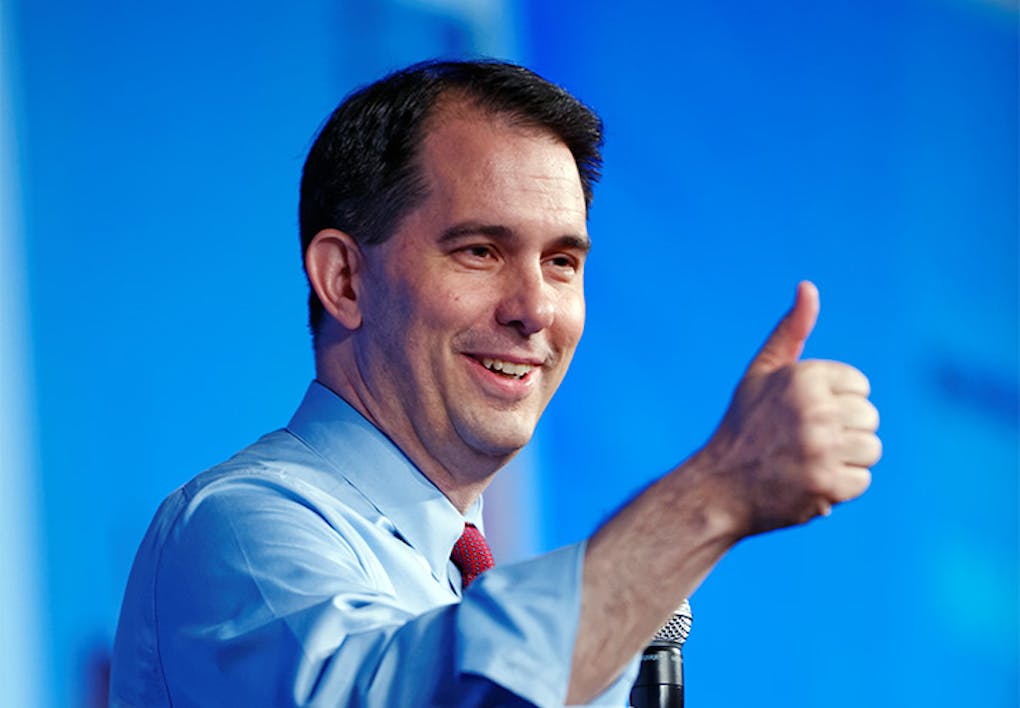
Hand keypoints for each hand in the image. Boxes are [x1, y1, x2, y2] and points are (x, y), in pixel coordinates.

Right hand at [704, 281, 881, 537]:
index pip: (860, 387)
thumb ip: (790, 331)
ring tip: (807, 463)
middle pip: (870, 419)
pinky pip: (861, 482)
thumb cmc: (743, 428)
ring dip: (844, 461)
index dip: (835, 404)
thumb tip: (808, 286)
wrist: (717, 487)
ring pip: (871, 450)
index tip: (803, 417)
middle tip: (804, 444)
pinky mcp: (827, 484)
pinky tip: (807, 484)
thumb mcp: (761, 373)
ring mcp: (821, 448)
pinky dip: (838, 488)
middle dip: (843, 433)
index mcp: (804, 376)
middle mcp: (814, 409)